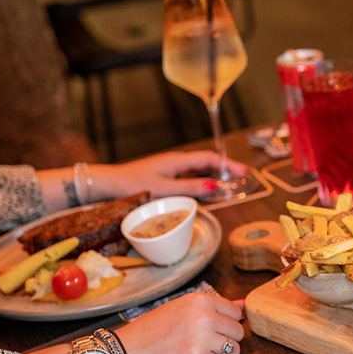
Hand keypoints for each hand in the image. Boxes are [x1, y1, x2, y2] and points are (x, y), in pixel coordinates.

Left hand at [91, 151, 248, 201]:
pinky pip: (188, 180)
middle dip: (224, 171)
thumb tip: (214, 186)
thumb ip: (190, 188)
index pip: (209, 159)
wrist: (108, 184)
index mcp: (177, 161)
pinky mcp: (164, 179)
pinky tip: (204, 194)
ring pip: (198, 173)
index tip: (244, 172)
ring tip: (228, 188)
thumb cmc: (132, 184)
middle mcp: (175, 163)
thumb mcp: (164, 189)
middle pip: (206, 164)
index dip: (228, 165)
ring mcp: (169, 170)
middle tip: (240, 181)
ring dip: (213, 179)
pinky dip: (200, 185)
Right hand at [116, 292, 245, 353]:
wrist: (127, 353)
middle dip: (225, 341)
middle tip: (203, 344)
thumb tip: (246, 305)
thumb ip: (215, 307)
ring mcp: (202, 337)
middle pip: (238, 332)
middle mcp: (204, 315)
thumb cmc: (152, 331)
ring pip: (233, 350)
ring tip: (197, 352)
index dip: (226, 324)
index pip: (235, 312)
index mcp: (200, 300)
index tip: (212, 330)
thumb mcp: (182, 309)